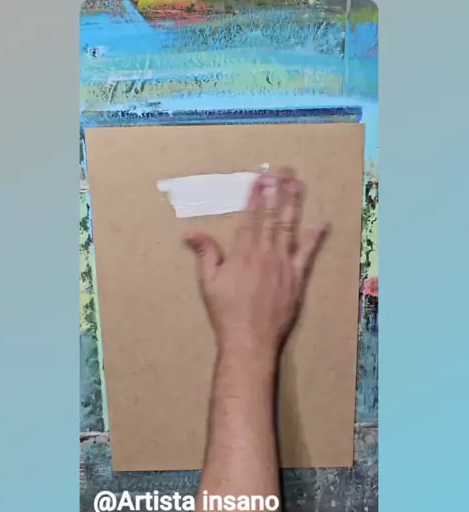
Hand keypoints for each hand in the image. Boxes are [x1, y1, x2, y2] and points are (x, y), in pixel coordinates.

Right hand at [184, 168, 327, 367]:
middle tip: (283, 171)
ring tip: (298, 185)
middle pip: (271, 215)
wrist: (250, 339)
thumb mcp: (208, 282)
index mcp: (243, 252)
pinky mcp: (296, 278)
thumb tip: (190, 232)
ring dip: (293, 205)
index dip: (256, 194)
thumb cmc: (226, 312)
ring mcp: (283, 264)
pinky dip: (315, 238)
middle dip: (277, 191)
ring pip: (289, 227)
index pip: (250, 216)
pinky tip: (322, 223)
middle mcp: (265, 253)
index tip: (261, 177)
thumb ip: (205, 253)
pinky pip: (307, 254)